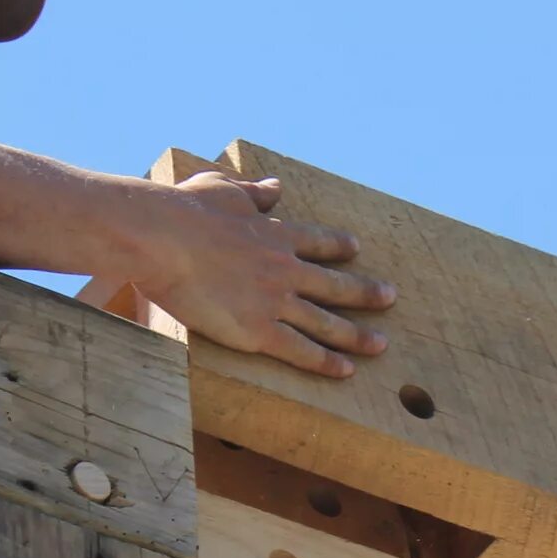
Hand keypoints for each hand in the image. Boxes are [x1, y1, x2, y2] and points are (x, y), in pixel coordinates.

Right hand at [133, 172, 394, 378]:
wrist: (165, 238)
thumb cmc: (184, 210)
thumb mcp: (222, 187)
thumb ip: (253, 190)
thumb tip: (275, 186)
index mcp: (274, 233)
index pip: (317, 241)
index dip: (338, 246)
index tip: (357, 249)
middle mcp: (285, 268)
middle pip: (335, 284)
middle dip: (366, 293)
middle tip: (391, 297)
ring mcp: (276, 301)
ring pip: (327, 323)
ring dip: (357, 335)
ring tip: (381, 345)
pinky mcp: (259, 331)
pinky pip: (302, 351)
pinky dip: (327, 362)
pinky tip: (347, 371)